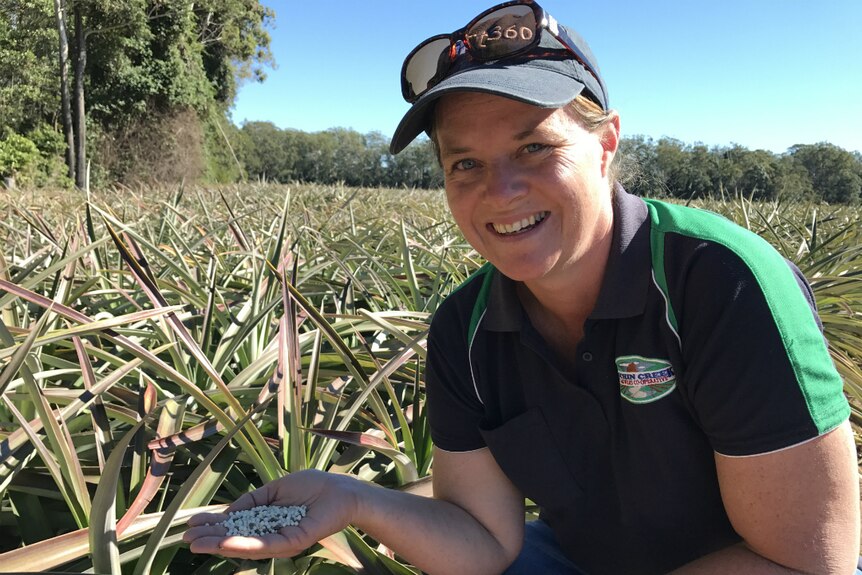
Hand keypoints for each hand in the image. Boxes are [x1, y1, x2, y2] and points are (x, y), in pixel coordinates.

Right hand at [182, 469, 358, 559]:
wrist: (341, 491)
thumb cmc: (312, 487)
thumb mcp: (274, 490)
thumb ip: (252, 501)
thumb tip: (228, 513)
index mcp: (266, 521)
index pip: (235, 526)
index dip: (213, 525)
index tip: (191, 524)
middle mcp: (271, 534)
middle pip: (236, 538)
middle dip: (210, 538)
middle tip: (185, 539)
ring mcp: (281, 540)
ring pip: (245, 545)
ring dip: (220, 544)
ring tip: (197, 543)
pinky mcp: (293, 542)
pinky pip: (265, 545)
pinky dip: (244, 545)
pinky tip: (225, 543)